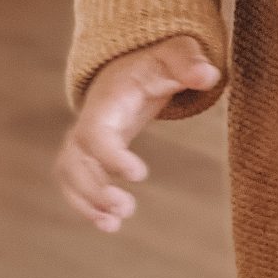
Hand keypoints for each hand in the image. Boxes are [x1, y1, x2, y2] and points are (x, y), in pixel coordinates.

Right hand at [53, 35, 220, 232]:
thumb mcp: (176, 52)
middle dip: (93, 189)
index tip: (140, 175)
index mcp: (107, 99)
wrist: (133, 63)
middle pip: (74, 160)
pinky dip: (86, 205)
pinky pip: (76, 183)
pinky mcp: (90, 155)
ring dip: (86, 202)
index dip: (110, 156)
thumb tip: (208, 76)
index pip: (95, 132)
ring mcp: (84, 138)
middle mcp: (88, 120)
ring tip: (114, 225)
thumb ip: (189, 63)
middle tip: (126, 209)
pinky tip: (109, 225)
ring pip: (70, 175)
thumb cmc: (157, 60)